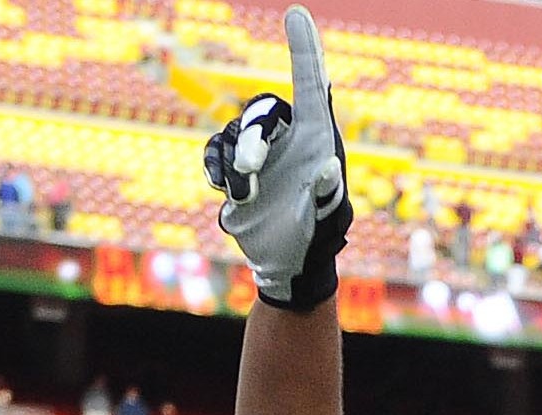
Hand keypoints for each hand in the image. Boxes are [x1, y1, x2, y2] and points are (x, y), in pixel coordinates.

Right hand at [203, 8, 351, 312]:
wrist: (287, 262)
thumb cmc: (316, 237)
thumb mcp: (326, 221)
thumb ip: (327, 197)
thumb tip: (327, 169)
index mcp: (317, 138)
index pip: (311, 84)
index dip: (304, 48)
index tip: (295, 13)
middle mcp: (289, 136)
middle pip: (262, 111)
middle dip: (251, 138)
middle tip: (249, 172)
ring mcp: (260, 148)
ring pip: (233, 131)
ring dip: (234, 167)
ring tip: (248, 198)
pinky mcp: (234, 165)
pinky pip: (214, 149)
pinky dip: (215, 169)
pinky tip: (228, 193)